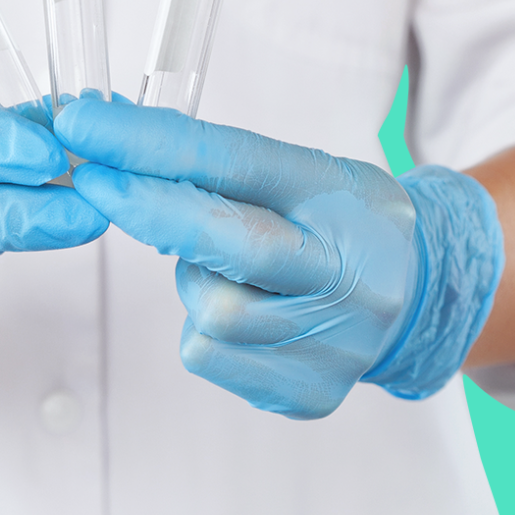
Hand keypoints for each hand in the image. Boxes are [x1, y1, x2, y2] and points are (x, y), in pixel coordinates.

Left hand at [55, 99, 501, 418]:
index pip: (238, 160)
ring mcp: (332, 342)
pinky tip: (248, 312)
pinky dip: (207, 326)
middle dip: (148, 208)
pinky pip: (210, 355)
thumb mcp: (306, 173)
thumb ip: (221, 164)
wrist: (428, 299)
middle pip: (231, 243)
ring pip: (212, 310)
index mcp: (342, 199)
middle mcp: (347, 273)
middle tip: (92, 178)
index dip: (152, 142)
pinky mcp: (306, 392)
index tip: (85, 122)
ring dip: (194, 280)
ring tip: (230, 268)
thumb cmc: (348, 223)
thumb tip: (112, 139)